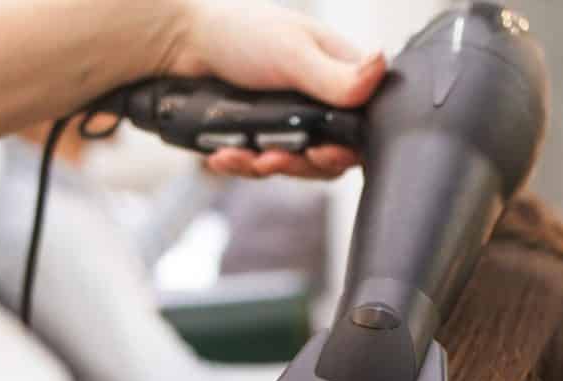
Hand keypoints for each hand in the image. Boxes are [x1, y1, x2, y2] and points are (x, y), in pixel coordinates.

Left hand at [170, 1, 385, 179]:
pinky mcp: (265, 141)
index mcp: (342, 77)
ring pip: (298, 167)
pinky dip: (243, 165)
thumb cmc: (241, 32)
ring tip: (244, 156)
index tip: (322, 153)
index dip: (349, 148)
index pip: (365, 126)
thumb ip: (335, 74)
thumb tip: (381, 70)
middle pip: (332, 156)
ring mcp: (293, 126)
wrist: (182, 42)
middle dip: (302, 164)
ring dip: (269, 166)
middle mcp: (322, 105)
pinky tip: (223, 156)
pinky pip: (263, 167)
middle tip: (275, 157)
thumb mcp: (293, 52)